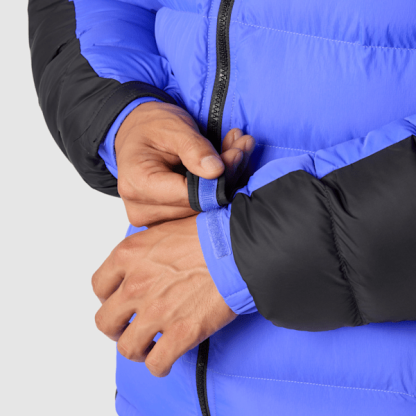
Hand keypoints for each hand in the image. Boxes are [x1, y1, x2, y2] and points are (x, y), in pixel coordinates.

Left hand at [92, 216, 237, 376]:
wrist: (238, 248)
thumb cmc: (208, 235)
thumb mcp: (164, 230)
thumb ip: (144, 250)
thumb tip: (142, 262)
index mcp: (129, 255)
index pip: (99, 286)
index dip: (107, 299)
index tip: (119, 303)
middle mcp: (136, 284)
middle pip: (105, 321)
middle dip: (116, 328)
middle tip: (129, 327)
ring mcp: (157, 311)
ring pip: (127, 347)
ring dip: (136, 350)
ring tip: (148, 346)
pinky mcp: (181, 333)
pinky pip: (156, 363)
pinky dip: (158, 366)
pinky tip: (165, 359)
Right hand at [115, 101, 254, 226]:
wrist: (137, 133)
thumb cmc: (151, 126)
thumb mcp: (174, 127)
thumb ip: (195, 149)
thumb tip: (217, 171)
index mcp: (137, 184)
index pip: (189, 196)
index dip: (217, 179)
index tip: (236, 154)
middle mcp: (141, 209)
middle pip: (196, 205)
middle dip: (224, 177)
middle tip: (242, 147)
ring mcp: (152, 219)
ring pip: (201, 209)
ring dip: (223, 182)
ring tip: (237, 150)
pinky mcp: (164, 220)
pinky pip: (196, 210)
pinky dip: (214, 188)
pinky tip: (225, 164)